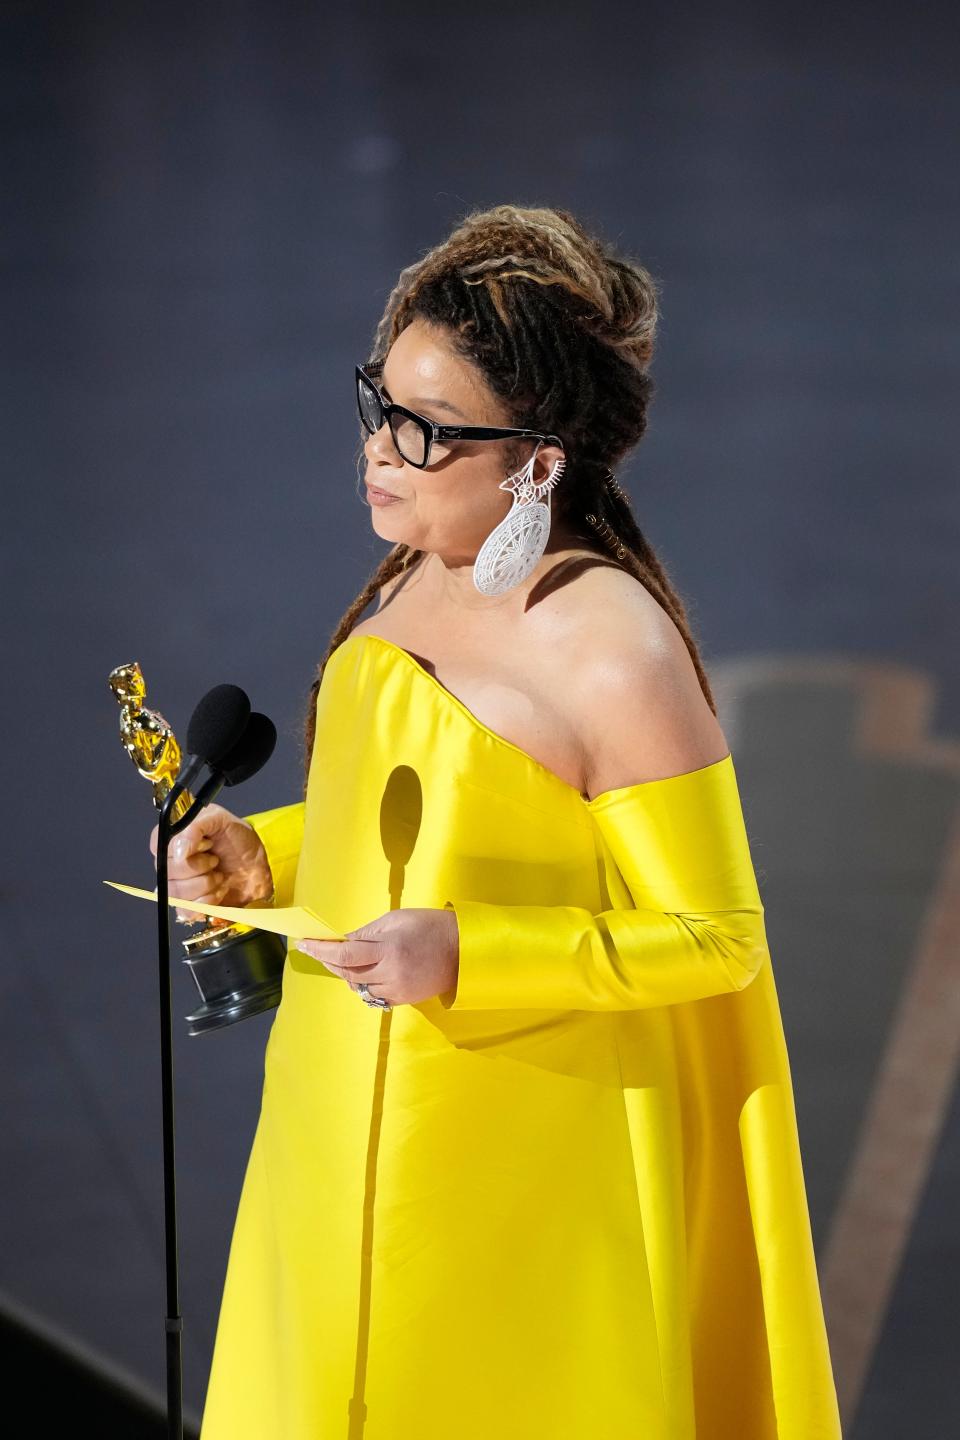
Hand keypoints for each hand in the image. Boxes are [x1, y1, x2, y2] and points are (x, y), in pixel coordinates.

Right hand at [148, 802, 272, 923]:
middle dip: (198, 866)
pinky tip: (219, 891)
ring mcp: (179, 886)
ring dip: (205, 884)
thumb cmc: (237, 838)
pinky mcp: (190, 906)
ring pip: (175, 893)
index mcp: (173, 839)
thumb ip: (196, 826)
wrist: (258, 863)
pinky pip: (185, 911)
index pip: (158, 846)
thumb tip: (180, 851)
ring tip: (220, 875)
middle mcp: (171, 863)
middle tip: (215, 860)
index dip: (181, 847)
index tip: (206, 844)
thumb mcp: (219, 819)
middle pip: (168, 872)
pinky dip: (206, 902)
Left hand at [297, 907, 459, 1007]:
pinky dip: (360, 984)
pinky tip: (358, 973)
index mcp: (389, 948)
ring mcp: (396, 989)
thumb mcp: (397, 919)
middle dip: (327, 960)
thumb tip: (342, 940)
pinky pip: (372, 996)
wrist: (463, 950)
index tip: (303, 944)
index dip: (321, 949)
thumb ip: (368, 932)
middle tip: (314, 949)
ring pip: (357, 985)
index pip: (345, 952)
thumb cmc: (430, 926)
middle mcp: (390, 972)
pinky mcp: (403, 999)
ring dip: (342, 972)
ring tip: (337, 959)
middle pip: (346, 971)